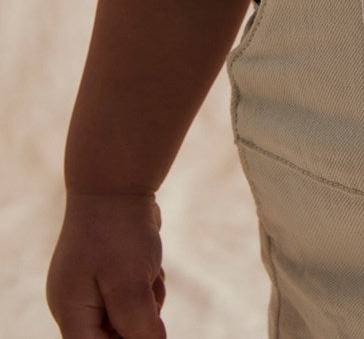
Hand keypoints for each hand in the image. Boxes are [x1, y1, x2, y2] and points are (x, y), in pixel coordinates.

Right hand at [46, 192, 166, 337]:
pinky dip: (147, 288)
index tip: (144, 327)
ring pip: (127, 319)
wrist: (118, 182)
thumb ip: (137, 324)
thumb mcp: (130, 282)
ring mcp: (90, 290)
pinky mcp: (107, 278)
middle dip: (138, 322)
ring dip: (148, 303)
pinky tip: (151, 265)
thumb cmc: (119, 231)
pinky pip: (132, 299)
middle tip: (149, 290)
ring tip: (150, 272)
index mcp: (71, 311)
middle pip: (112, 337)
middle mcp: (75, 305)